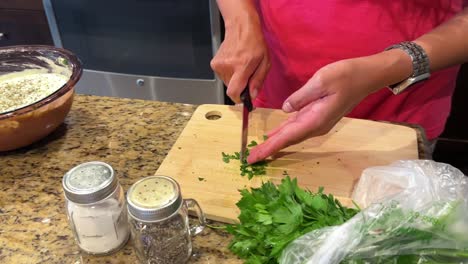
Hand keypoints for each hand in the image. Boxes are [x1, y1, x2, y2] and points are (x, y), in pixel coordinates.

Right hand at [210, 15, 269, 102]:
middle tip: (247, 75)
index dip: (238, 99)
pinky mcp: (214, 64)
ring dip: (234, 79)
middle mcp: (228, 67)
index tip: (244, 98)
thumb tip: (252, 96)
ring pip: (227, 83)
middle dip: (240, 87)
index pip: (233, 92)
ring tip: (240, 66)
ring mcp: (219, 65)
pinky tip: (234, 63)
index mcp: (241, 66)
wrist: (240, 27)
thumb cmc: (255, 44)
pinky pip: (222, 76)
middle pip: (231, 88)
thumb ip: (258, 80)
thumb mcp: (265, 62)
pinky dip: (229, 74)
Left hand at [247, 51, 412, 163]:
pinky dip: (282, 134)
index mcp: (315, 120)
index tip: (254, 158)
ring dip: (274, 144)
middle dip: (268, 150)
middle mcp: (314, 126)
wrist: (365, 76)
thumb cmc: (345, 76)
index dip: (268, 148)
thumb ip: (301, 97)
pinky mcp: (316, 116)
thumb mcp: (321, 81)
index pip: (286, 137)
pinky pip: (295, 128)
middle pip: (286, 141)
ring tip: (258, 151)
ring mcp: (316, 122)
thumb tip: (285, 109)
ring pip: (290, 136)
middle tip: (250, 159)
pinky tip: (273, 136)